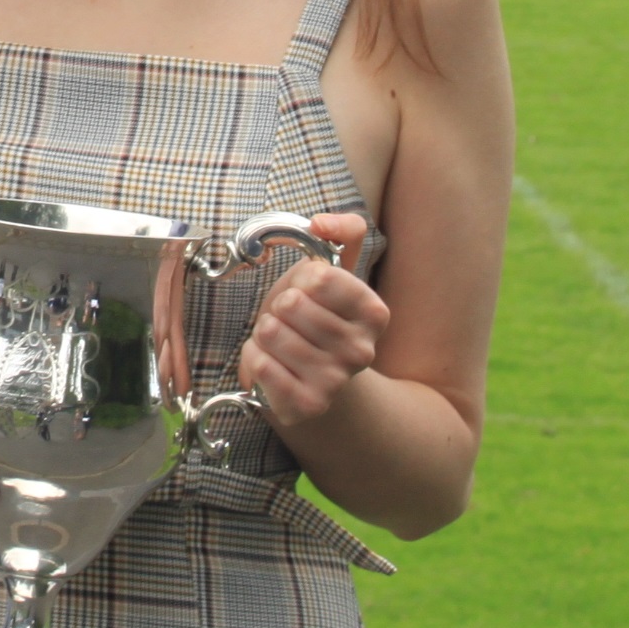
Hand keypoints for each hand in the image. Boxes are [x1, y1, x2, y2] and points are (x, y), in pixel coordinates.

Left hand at [238, 212, 388, 427]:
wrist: (313, 378)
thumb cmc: (316, 317)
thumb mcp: (331, 270)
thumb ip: (341, 231)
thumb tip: (323, 223)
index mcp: (374, 312)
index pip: (319, 277)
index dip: (301, 280)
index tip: (308, 294)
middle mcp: (363, 350)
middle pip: (291, 304)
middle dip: (279, 307)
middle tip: (290, 321)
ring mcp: (336, 381)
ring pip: (271, 332)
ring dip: (265, 332)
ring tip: (281, 341)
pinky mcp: (307, 404)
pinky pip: (260, 363)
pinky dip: (254, 357)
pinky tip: (272, 362)